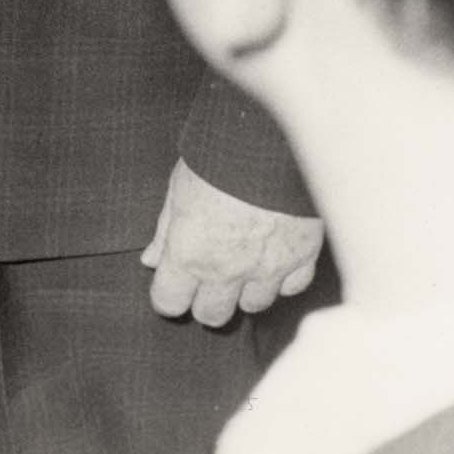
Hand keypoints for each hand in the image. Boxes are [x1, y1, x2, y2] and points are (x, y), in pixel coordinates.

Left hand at [143, 160, 323, 326]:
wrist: (268, 139)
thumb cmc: (215, 157)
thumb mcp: (178, 188)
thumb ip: (165, 231)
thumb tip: (151, 259)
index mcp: (189, 254)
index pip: (169, 303)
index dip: (169, 294)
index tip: (173, 282)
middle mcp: (227, 270)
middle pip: (212, 315)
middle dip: (206, 300)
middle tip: (208, 276)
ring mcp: (268, 268)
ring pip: (254, 305)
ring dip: (246, 290)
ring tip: (244, 262)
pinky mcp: (302, 256)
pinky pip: (292, 287)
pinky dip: (283, 277)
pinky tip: (275, 257)